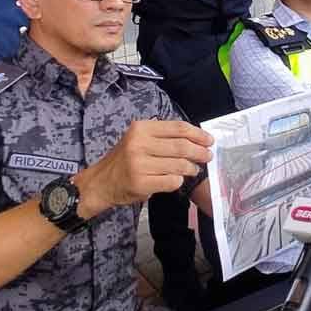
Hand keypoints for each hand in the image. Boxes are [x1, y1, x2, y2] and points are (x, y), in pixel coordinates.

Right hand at [74, 120, 213, 218]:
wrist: (101, 182)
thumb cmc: (124, 160)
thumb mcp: (139, 140)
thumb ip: (162, 137)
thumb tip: (196, 139)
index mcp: (141, 128)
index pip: (178, 128)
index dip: (197, 134)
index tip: (209, 140)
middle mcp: (139, 144)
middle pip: (181, 146)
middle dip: (199, 152)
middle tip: (208, 156)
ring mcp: (139, 164)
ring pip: (179, 165)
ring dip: (191, 168)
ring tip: (194, 169)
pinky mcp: (141, 182)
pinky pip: (171, 181)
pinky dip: (179, 181)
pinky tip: (177, 180)